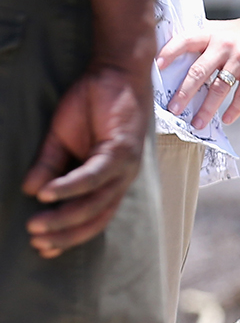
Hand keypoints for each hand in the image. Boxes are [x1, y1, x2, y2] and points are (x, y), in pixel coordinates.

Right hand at [22, 63, 150, 257]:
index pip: (92, 217)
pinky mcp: (122, 151)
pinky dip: (72, 186)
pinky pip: (95, 175)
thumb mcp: (61, 139)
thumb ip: (49, 165)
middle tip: (38, 243)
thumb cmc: (90, 106)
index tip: (44, 249)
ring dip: (66, 216)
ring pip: (96, 202)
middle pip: (96, 218)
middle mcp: (120, 180)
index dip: (69, 235)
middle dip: (66, 234)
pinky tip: (49, 194)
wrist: (113, 73)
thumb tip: (31, 191)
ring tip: (38, 225)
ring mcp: (124, 168)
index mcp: (109, 181)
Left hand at [159, 8, 239, 127]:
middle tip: (173, 110)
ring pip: (220, 87)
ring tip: (197, 123)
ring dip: (207, 108)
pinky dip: (234, 109)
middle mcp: (223, 45)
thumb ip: (201, 41)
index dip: (169, 53)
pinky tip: (226, 120)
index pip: (185, 41)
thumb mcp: (219, 30)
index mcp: (210, 34)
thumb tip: (174, 58)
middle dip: (184, 93)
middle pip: (199, 71)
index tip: (157, 68)